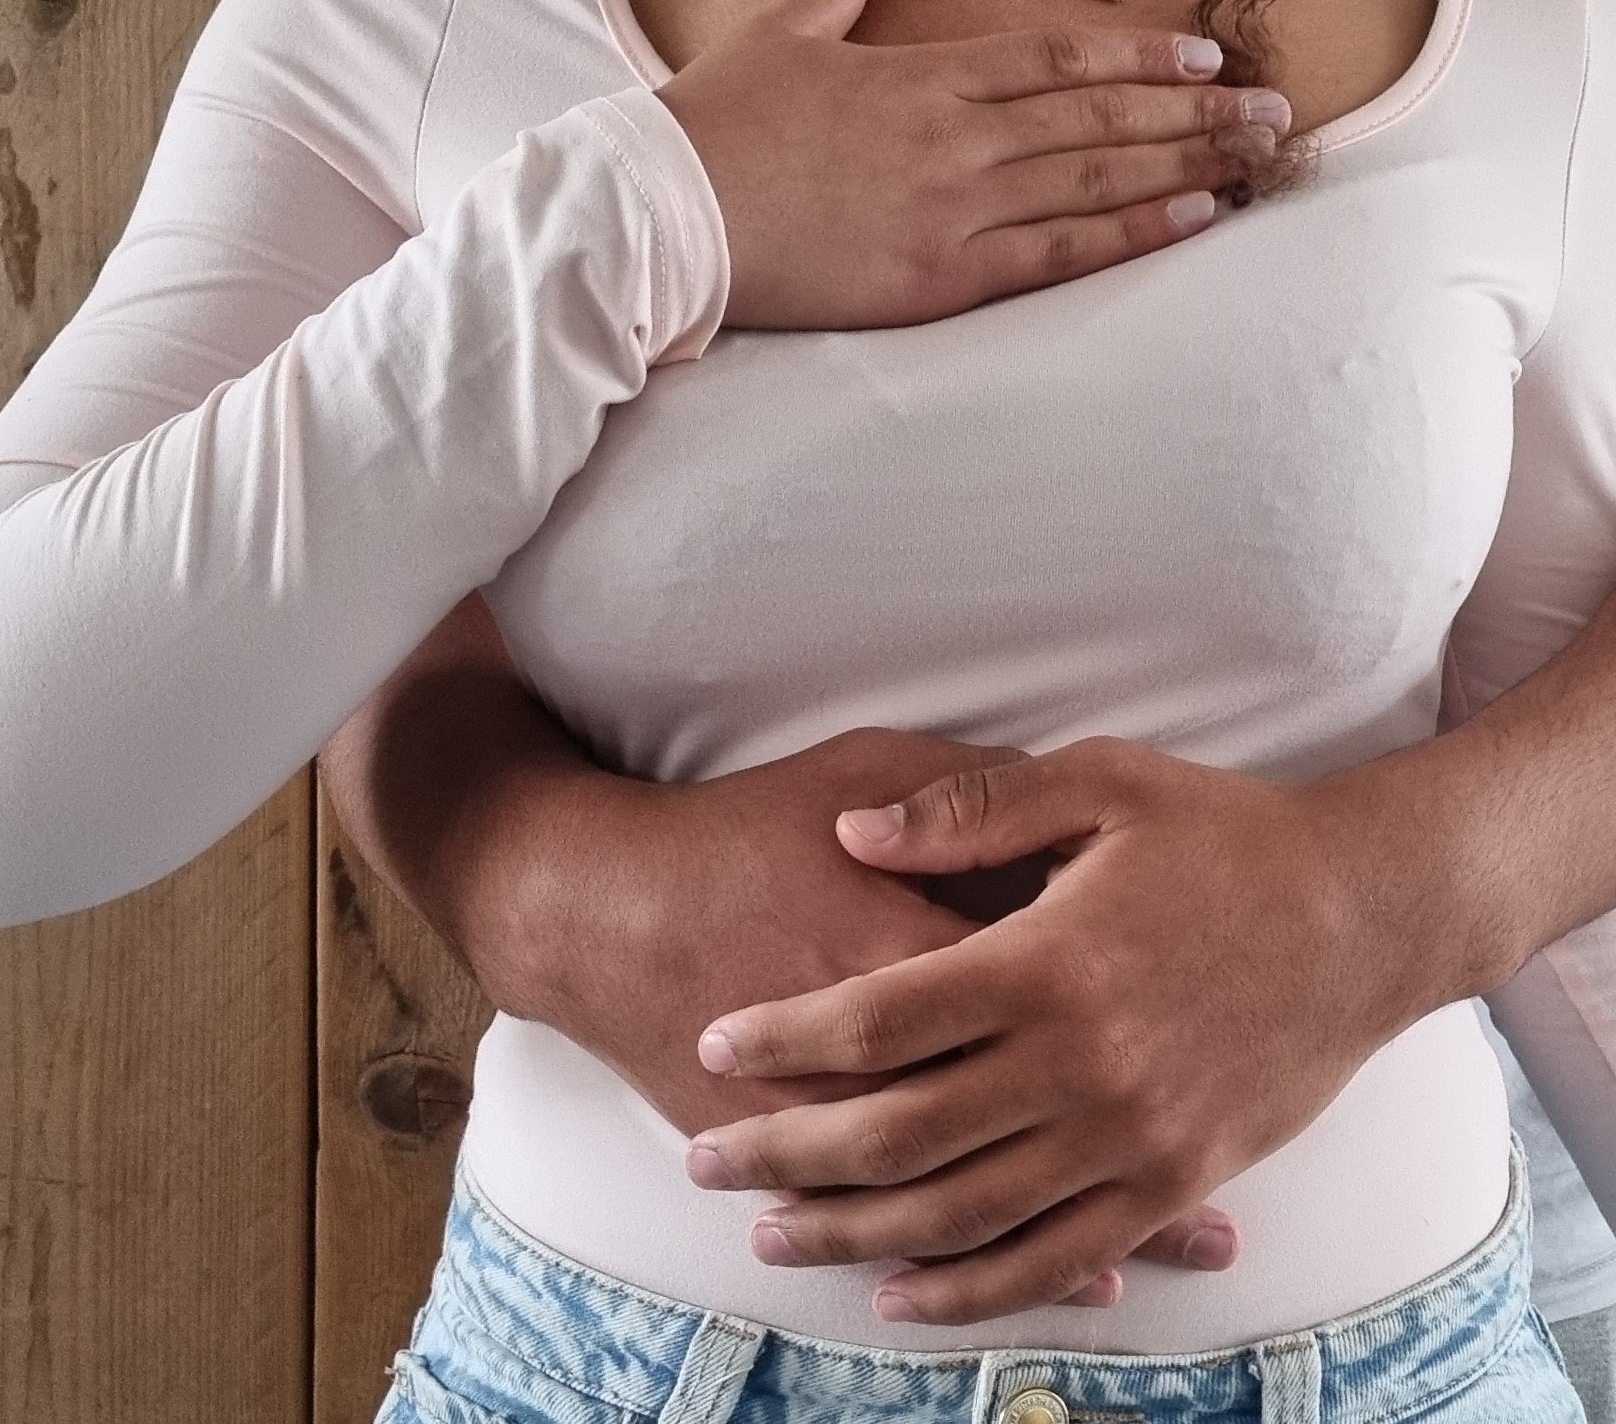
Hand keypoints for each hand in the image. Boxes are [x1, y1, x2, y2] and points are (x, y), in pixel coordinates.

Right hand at [508, 726, 1237, 1304]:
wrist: (601, 903)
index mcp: (916, 943)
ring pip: (969, 1202)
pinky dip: (965, 1263)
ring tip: (1154, 1263)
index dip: (1141, 1037)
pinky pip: (895, 1224)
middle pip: (1027, 1129)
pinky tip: (1015, 1275)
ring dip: (1066, 1242)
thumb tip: (1054, 809)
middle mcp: (885, 1050)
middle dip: (1124, 1172)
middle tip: (1215, 1213)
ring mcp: (835, 1111)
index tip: (1228, 1053)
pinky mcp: (794, 1150)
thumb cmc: (735, 827)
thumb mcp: (857, 763)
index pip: (1048, 1002)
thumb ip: (962, 788)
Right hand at [657, 0, 1290, 332]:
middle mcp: (955, 140)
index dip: (1137, 60)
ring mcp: (953, 211)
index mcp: (921, 78)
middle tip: (1272, 110)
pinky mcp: (937, 279)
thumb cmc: (710, 128)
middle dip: (1193, 112)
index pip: (1055, 62)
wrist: (664, 217)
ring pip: (1095, 181)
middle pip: (1098, 119)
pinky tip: (1191, 218)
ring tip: (1255, 157)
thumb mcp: (777, 35)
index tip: (1204, 57)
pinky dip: (1130, 233)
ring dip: (1186, 165)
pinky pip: (1056, 255)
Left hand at [687, 736, 1490, 1325]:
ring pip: (963, 1213)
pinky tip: (904, 1296)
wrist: (1370, 912)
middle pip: (898, 1132)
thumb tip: (849, 832)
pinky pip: (1056, 1254)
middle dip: (786, 1154)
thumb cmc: (1228, 834)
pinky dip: (972, 1288)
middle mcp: (1083, 1065)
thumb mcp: (1100, 781)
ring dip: (855, 1236)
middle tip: (707, 1164)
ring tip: (772, 1238)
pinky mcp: (1174, 1180)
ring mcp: (1131, 1136)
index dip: (784, 1037)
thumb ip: (966, 807)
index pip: (878, 1016)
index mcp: (1048, 962)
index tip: (714, 1043)